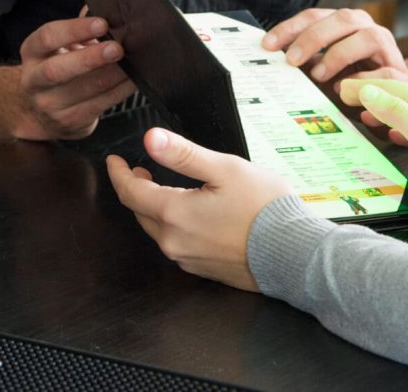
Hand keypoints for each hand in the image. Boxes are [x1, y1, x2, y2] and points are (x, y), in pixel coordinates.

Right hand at [16, 15, 135, 140]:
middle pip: (58, 70)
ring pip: (85, 90)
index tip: (102, 23)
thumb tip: (102, 6)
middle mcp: (34, 80)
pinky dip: (120, 91)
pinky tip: (133, 81)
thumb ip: (80, 27)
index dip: (75, 29)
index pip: (48, 37)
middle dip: (91, 58)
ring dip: (113, 76)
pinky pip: (100, 105)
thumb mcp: (62, 45)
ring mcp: (50, 105)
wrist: (40, 111)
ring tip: (133, 63)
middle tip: (117, 48)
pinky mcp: (70, 122)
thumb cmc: (59, 66)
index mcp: (33, 52)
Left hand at [107, 128, 292, 290]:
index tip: (114, 161)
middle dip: (135, 189)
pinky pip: (176, 244)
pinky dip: (172, 224)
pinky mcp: (203, 269)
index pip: (131, 192)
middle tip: (139, 169)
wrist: (294, 254)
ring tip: (162, 187)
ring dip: (153, 207)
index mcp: (174, 214)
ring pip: (157, 229)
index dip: (119, 173)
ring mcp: (188, 259)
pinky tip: (188, 213)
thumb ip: (183, 154)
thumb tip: (150, 139)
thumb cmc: (264, 209)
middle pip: (141, 212)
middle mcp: (174, 242)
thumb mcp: (224, 168)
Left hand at [262, 8, 407, 128]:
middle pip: (343, 18)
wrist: (393, 103)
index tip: (267, 45)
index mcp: (345, 24)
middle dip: (314, 37)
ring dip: (340, 55)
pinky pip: (388, 72)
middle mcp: (368, 29)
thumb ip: (305, 65)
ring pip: (370, 38)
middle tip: (291, 60)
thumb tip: (270, 65)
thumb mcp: (323, 74)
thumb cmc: (352, 85)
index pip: (316, 16)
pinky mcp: (403, 75)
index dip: (291, 28)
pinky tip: (346, 93)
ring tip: (319, 77)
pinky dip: (366, 82)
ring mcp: (389, 49)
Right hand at [340, 78, 407, 199]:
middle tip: (344, 96)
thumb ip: (396, 112)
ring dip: (380, 109)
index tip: (339, 88)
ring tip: (362, 112)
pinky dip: (396, 125)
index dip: (362, 86)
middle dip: (368, 94)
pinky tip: (392, 134)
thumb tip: (367, 92)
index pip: (386, 87)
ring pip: (402, 110)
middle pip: (393, 94)